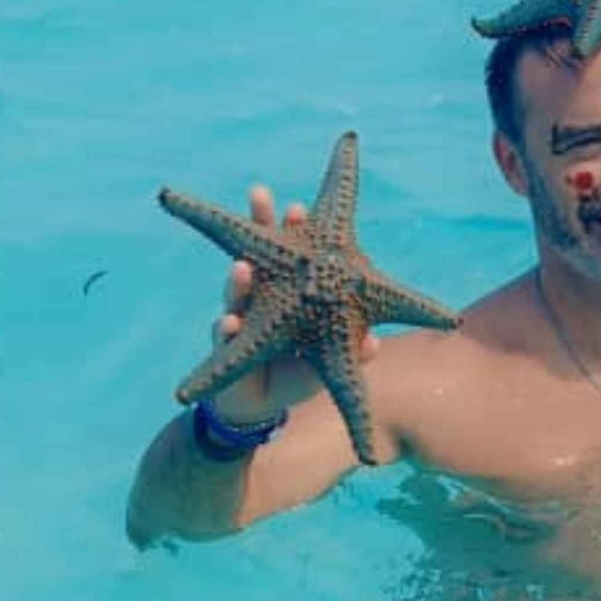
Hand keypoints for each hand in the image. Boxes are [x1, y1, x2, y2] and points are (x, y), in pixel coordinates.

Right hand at [209, 185, 378, 423]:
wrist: (263, 402)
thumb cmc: (300, 369)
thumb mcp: (330, 357)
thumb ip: (352, 348)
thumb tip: (375, 345)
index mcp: (291, 288)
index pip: (293, 252)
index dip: (294, 229)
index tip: (299, 207)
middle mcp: (264, 294)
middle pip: (260, 253)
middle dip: (259, 225)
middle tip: (260, 197)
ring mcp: (242, 316)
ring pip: (237, 291)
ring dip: (238, 278)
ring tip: (242, 268)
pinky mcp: (225, 346)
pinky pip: (225, 337)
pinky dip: (227, 329)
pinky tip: (228, 324)